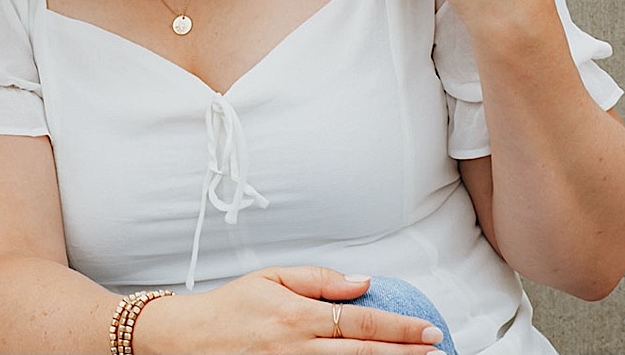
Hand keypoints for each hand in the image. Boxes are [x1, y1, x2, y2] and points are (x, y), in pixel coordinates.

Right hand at [139, 267, 444, 353]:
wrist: (189, 339)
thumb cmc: (228, 307)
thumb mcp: (269, 277)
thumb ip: (317, 279)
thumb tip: (360, 281)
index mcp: (298, 315)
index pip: (361, 320)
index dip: (399, 328)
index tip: (426, 331)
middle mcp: (299, 346)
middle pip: (365, 351)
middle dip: (405, 352)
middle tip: (436, 350)